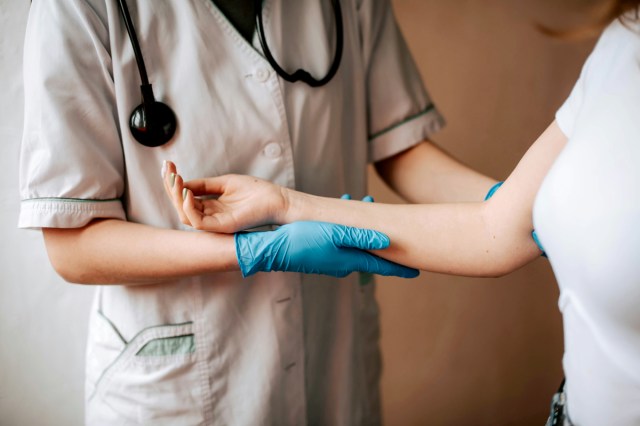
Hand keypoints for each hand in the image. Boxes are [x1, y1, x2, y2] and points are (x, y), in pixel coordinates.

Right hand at [162, 161, 287, 232]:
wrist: (275, 199)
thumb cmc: (255, 191)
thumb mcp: (224, 183)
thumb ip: (204, 184)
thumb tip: (182, 182)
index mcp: (210, 206)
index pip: (184, 197)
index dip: (174, 182)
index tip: (168, 165)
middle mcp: (210, 216)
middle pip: (180, 206)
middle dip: (171, 187)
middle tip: (167, 169)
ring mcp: (215, 222)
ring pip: (184, 214)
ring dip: (176, 196)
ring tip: (176, 179)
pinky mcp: (221, 227)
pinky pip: (197, 222)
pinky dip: (188, 207)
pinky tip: (188, 192)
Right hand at [235, 221, 418, 277]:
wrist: (273, 249)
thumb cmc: (302, 240)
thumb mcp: (334, 235)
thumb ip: (361, 238)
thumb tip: (387, 243)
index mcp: (350, 260)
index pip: (381, 266)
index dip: (400, 268)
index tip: (417, 272)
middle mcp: (343, 263)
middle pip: (370, 251)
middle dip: (381, 237)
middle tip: (395, 224)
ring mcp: (330, 259)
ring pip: (354, 243)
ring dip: (362, 227)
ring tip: (364, 202)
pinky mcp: (319, 254)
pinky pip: (340, 240)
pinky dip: (346, 227)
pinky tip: (341, 212)